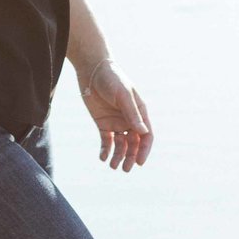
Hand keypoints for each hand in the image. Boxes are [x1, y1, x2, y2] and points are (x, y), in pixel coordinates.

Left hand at [75, 57, 151, 171]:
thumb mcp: (123, 95)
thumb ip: (132, 113)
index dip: (144, 150)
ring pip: (120, 144)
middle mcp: (129, 119)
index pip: (146, 135)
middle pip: (134, 143)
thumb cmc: (112, 78)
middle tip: (125, 168)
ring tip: (113, 166)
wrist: (92, 69)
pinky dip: (106, 150)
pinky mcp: (103, 123)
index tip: (139, 162)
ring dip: (118, 156)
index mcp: (139, 112)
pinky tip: (103, 157)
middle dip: (130, 156)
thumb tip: (143, 132)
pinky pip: (106, 141)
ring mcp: (116, 122)